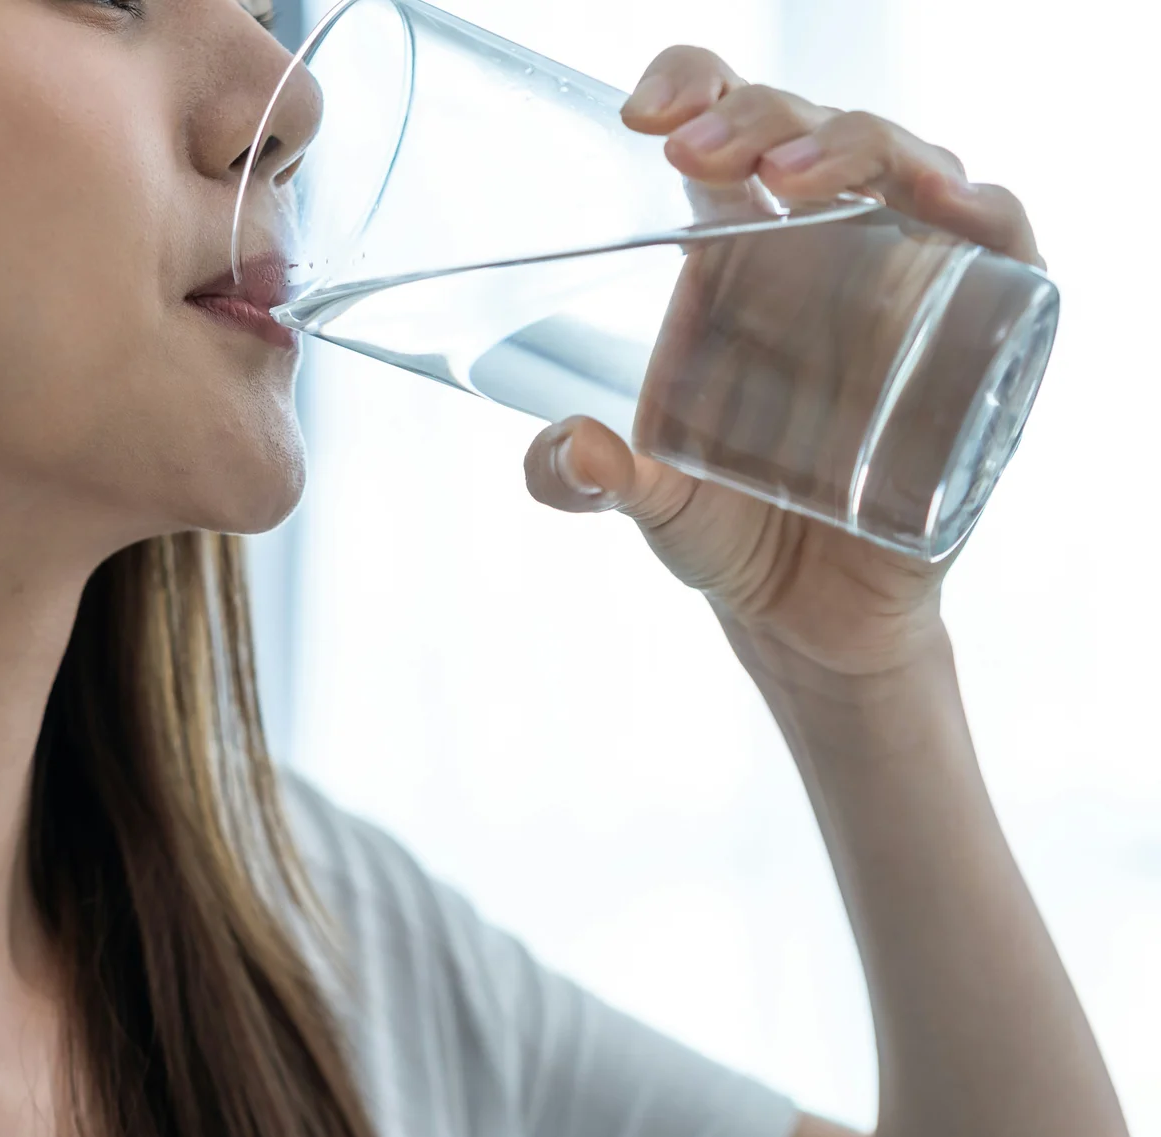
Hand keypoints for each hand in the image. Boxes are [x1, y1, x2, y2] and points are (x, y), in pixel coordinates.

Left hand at [523, 46, 1042, 682]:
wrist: (811, 622)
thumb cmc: (731, 531)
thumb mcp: (648, 501)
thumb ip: (586, 479)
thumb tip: (564, 451)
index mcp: (737, 256)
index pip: (729, 126)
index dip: (697, 83)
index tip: (642, 113)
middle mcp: (825, 252)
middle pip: (809, 132)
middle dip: (756, 117)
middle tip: (692, 152)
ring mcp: (907, 286)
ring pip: (906, 164)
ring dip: (855, 148)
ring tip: (788, 180)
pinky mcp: (977, 339)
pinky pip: (1004, 246)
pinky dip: (985, 214)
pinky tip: (947, 209)